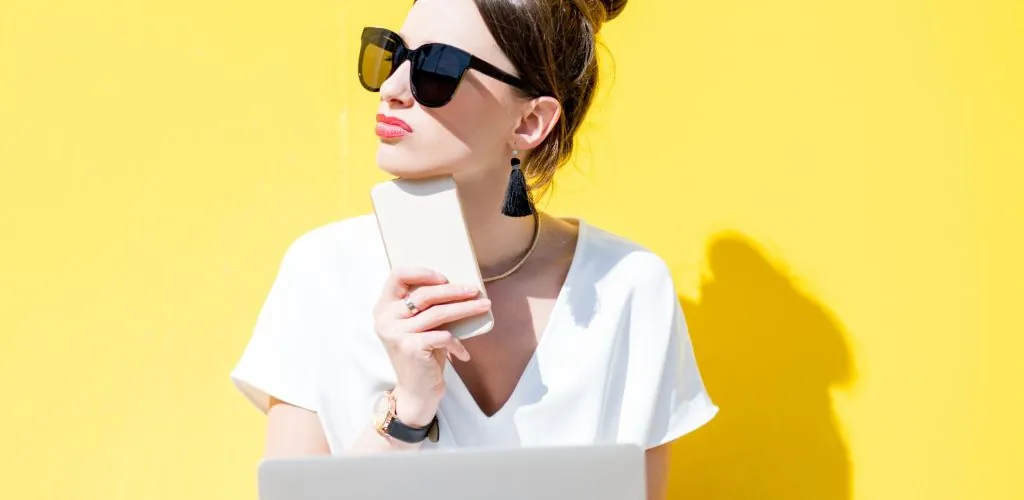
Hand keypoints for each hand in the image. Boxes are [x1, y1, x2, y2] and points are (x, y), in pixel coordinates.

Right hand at [372, 267, 490, 426]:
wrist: (415, 392)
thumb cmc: (422, 355)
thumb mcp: (420, 326)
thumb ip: (427, 307)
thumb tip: (459, 286)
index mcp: (384, 308)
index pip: (397, 276)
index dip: (422, 273)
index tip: (444, 278)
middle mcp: (386, 319)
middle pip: (425, 294)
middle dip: (454, 291)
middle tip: (475, 290)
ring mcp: (396, 333)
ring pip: (438, 313)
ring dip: (465, 309)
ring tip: (484, 306)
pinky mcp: (411, 347)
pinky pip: (444, 336)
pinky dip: (457, 344)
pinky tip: (463, 353)